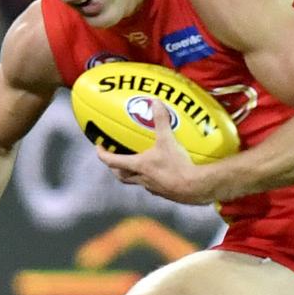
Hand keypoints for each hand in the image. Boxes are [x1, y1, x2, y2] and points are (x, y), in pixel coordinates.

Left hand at [97, 100, 214, 204]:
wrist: (195, 187)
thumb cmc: (177, 165)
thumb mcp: (168, 140)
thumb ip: (161, 121)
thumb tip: (156, 102)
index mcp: (138, 165)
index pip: (112, 161)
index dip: (102, 154)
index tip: (98, 147)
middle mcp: (141, 178)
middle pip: (121, 175)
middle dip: (115, 167)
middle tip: (114, 158)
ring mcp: (152, 187)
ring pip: (136, 181)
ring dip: (133, 173)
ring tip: (137, 163)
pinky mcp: (164, 193)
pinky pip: (152, 186)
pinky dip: (151, 178)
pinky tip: (159, 172)